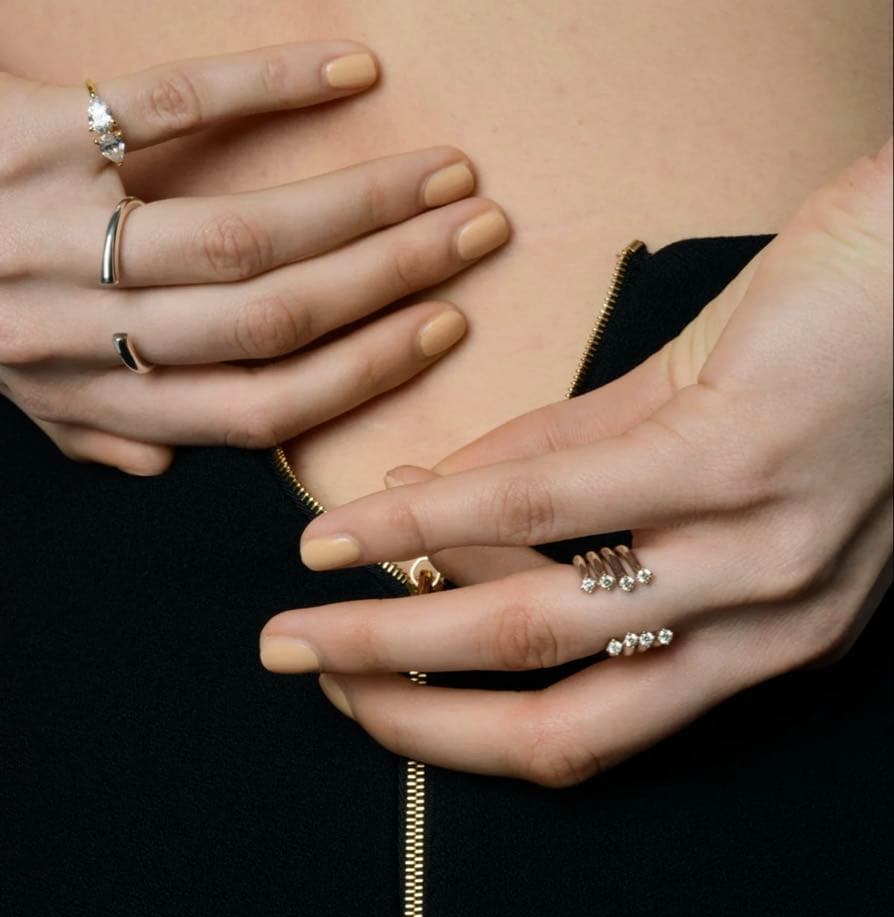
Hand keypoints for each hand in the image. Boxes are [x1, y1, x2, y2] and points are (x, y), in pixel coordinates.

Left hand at [0, 43, 507, 473]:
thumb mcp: (19, 396)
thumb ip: (95, 433)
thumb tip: (166, 463)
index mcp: (98, 395)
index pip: (262, 406)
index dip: (366, 371)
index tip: (442, 325)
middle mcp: (87, 328)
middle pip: (274, 319)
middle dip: (394, 279)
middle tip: (476, 232)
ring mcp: (58, 228)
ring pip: (245, 235)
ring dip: (362, 203)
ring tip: (443, 173)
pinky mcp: (29, 131)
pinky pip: (170, 105)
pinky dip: (269, 85)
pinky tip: (348, 68)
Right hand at [260, 140, 892, 786]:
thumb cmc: (831, 346)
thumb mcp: (691, 439)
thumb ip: (562, 483)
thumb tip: (420, 512)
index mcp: (769, 637)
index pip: (593, 728)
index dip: (463, 728)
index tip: (372, 690)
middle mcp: (771, 625)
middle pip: (560, 723)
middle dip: (413, 714)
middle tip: (310, 676)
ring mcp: (755, 549)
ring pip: (539, 623)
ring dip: (395, 631)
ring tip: (303, 614)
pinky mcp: (732, 453)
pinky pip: (544, 502)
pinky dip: (428, 521)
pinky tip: (351, 527)